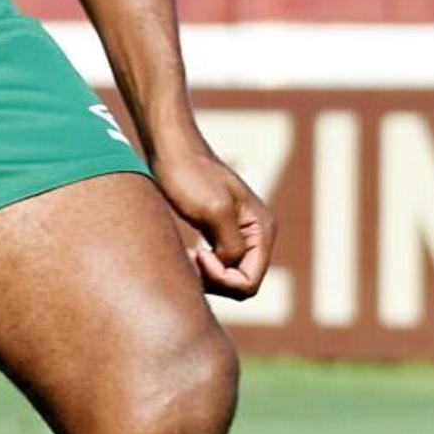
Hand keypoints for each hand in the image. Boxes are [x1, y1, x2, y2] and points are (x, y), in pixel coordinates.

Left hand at [151, 139, 275, 298]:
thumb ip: (232, 245)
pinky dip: (202, 268)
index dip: (223, 279)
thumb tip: (234, 268)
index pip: (250, 282)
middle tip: (188, 259)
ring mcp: (239, 234)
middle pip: (242, 284)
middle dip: (214, 280)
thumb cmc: (190, 174)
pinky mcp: (220, 233)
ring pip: (229, 277)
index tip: (198, 255)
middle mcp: (256, 234)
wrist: (171, 149)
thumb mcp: (214, 210)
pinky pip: (219, 266)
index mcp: (262, 229)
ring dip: (207, 276)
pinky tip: (185, 255)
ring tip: (184, 256)